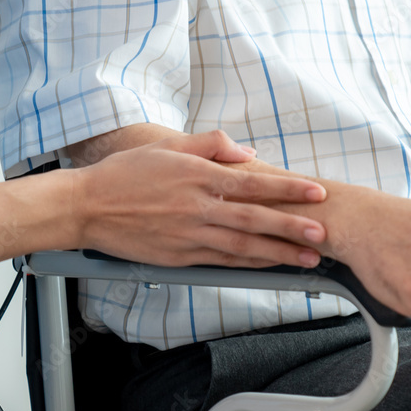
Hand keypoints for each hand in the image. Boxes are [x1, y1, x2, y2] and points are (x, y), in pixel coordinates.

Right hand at [72, 131, 328, 269]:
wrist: (87, 206)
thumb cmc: (124, 174)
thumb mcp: (167, 146)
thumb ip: (211, 145)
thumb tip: (248, 153)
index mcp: (196, 176)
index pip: (252, 183)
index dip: (287, 189)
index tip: (315, 193)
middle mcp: (197, 207)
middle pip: (254, 218)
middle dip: (293, 226)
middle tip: (323, 232)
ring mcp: (188, 235)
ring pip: (242, 245)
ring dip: (278, 252)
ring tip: (306, 257)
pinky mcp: (179, 256)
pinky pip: (221, 261)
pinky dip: (248, 264)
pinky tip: (267, 265)